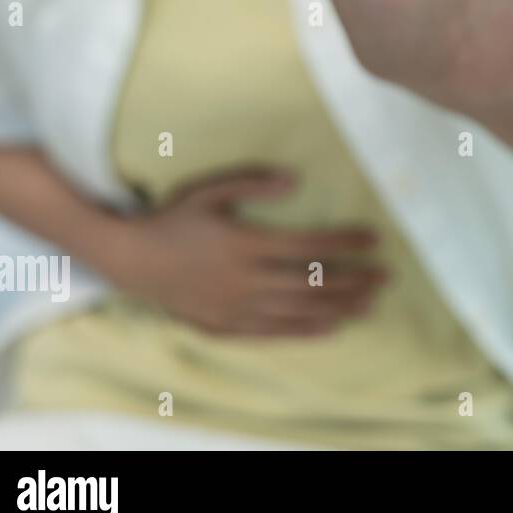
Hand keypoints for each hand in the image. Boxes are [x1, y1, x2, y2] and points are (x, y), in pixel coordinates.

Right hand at [110, 169, 385, 336]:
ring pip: (298, 312)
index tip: (375, 240)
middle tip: (386, 278)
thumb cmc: (171, 219)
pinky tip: (331, 327)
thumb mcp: (208, 191)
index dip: (345, 244)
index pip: (308, 247)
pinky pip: (273, 332)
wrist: (126, 260)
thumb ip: (252, 182)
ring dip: (338, 308)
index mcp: (245, 244)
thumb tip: (296, 180)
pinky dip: (305, 331)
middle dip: (354, 281)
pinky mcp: (224, 325)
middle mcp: (245, 280)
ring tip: (369, 304)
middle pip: (312, 284)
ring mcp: (235, 307)